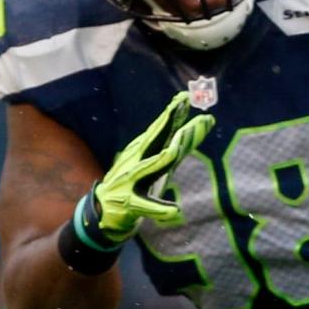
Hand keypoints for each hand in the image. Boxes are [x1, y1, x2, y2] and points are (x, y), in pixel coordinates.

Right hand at [92, 91, 214, 241]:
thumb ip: (182, 145)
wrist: (102, 211)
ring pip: (148, 168)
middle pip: (154, 139)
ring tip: (174, 150)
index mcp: (145, 152)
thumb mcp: (161, 163)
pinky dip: (159, 209)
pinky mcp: (129, 203)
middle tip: (179, 105)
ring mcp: (130, 181)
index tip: (185, 96)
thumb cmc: (137, 184)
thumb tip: (206, 121)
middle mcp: (136, 162)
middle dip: (167, 123)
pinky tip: (174, 211)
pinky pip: (145, 206)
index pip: (161, 130)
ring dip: (161, 159)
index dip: (173, 114)